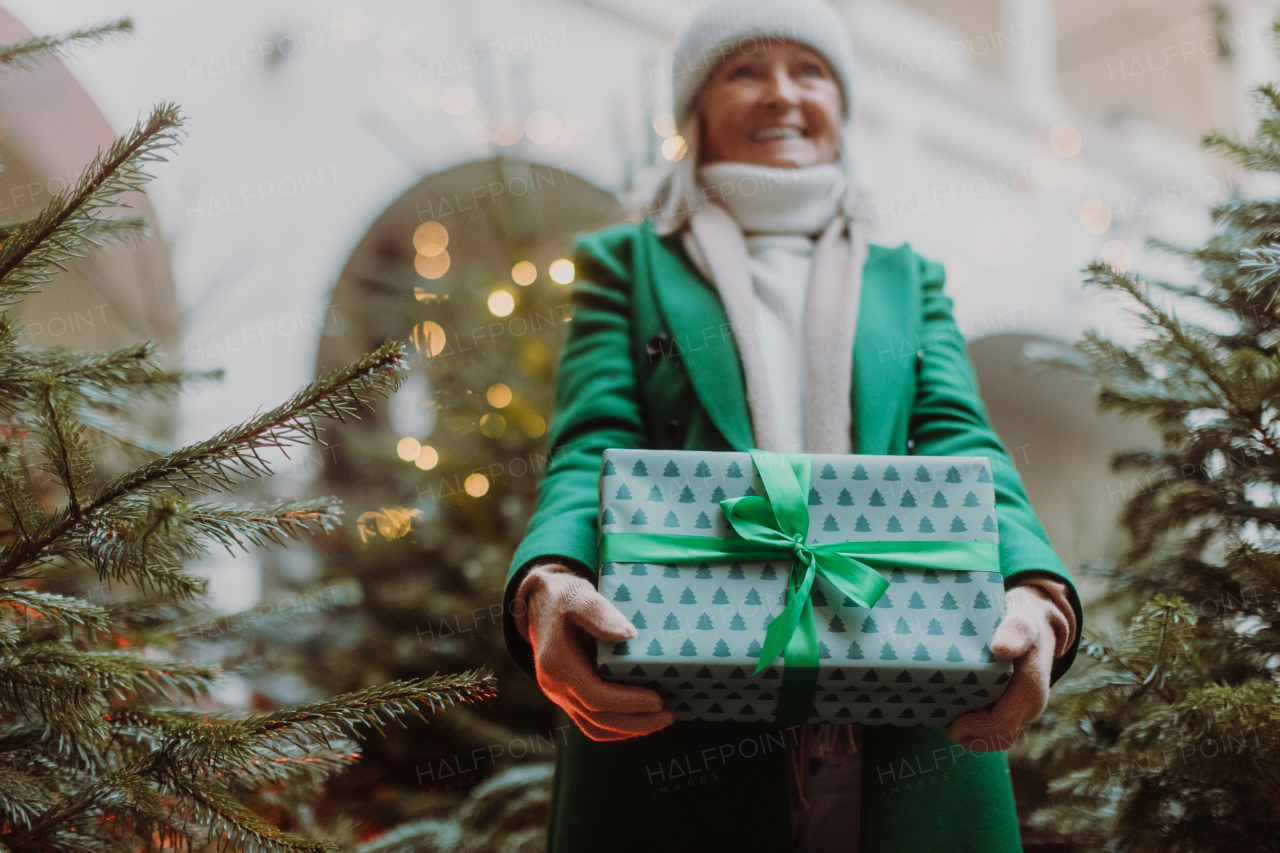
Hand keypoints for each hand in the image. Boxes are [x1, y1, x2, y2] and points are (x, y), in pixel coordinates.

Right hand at [515, 563, 675, 740]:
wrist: (539, 605)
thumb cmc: (562, 597)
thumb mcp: (579, 596)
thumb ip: (598, 613)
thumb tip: (628, 635)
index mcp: (557, 664)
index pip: (594, 696)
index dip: (627, 702)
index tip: (657, 699)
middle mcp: (556, 686)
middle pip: (597, 719)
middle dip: (635, 722)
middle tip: (669, 715)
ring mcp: (561, 695)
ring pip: (594, 727)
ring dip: (629, 729)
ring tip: (660, 720)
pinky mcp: (569, 697)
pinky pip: (591, 722)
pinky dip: (617, 727)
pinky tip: (641, 719)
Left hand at [946, 583, 1068, 751]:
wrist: (1039, 621)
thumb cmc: (1023, 619)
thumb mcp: (1020, 619)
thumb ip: (1014, 631)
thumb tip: (1001, 649)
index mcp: (1030, 688)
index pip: (1002, 723)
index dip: (975, 728)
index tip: (951, 725)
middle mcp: (1032, 703)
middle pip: (1001, 735)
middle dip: (972, 735)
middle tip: (944, 725)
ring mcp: (1027, 708)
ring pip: (1001, 736)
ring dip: (975, 735)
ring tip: (949, 721)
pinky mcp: (1020, 707)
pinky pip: (1002, 728)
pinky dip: (980, 728)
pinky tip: (960, 714)